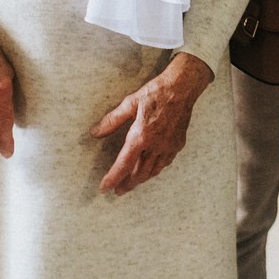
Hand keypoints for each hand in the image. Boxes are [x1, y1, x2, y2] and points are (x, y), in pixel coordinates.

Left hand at [93, 52, 212, 195]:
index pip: (124, 165)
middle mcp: (155, 145)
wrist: (183, 87)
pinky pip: (165, 163)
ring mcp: (168, 146)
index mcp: (141, 136)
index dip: (113, 178)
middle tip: (117, 191)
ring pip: (153, 171)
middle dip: (126, 184)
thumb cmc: (156, 93)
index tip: (104, 188)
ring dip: (140, 180)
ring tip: (132, 184)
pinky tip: (151, 170)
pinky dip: (155, 170)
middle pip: (139, 173)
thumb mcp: (130, 103)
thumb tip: (96, 132)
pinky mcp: (178, 143)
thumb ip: (112, 120)